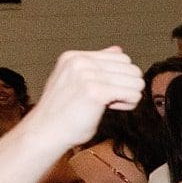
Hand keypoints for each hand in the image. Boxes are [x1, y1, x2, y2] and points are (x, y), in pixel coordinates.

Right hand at [23, 49, 145, 148]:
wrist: (45, 132)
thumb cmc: (63, 111)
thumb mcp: (75, 80)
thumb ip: (96, 65)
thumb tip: (119, 50)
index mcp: (74, 56)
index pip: (122, 57)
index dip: (121, 77)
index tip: (108, 91)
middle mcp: (80, 61)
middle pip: (131, 68)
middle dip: (128, 86)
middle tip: (112, 100)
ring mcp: (87, 75)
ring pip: (136, 81)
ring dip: (129, 96)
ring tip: (112, 104)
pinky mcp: (96, 91)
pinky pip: (133, 94)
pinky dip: (129, 104)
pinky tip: (113, 108)